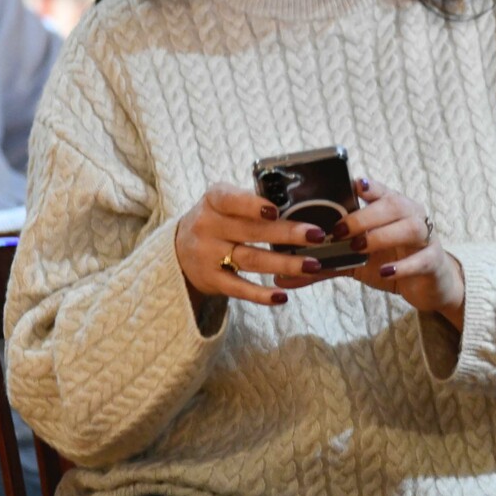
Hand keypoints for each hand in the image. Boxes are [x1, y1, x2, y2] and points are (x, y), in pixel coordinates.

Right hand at [174, 183, 328, 306]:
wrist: (178, 249)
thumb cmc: (217, 218)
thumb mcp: (224, 201)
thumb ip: (252, 201)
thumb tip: (299, 204)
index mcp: (214, 200)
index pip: (231, 200)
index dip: (252, 205)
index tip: (276, 210)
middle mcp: (208, 226)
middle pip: (251, 231)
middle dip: (287, 234)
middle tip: (317, 235)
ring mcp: (208, 255)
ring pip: (251, 260)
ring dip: (284, 264)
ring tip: (313, 265)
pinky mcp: (212, 281)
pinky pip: (239, 289)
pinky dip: (261, 294)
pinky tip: (282, 296)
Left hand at [279, 178, 465, 328]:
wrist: (427, 286)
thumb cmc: (389, 263)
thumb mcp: (355, 263)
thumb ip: (323, 265)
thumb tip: (282, 277)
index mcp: (390, 208)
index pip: (378, 189)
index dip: (367, 185)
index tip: (352, 183)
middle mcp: (409, 215)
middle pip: (392, 205)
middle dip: (364, 216)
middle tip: (340, 231)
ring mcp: (424, 237)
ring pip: (409, 226)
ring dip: (380, 236)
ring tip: (358, 249)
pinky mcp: (433, 261)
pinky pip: (421, 259)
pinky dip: (402, 265)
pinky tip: (384, 271)